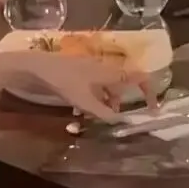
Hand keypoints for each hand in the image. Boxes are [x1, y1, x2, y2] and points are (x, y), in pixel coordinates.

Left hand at [15, 50, 152, 122]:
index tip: (152, 108)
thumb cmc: (63, 81)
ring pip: (107, 85)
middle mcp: (104, 67)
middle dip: (122, 100)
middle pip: (122, 82)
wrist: (36, 67)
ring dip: (107, 101)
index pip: (139, 76)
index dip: (149, 90)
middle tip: (117, 117)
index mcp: (110, 71)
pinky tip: (82, 109)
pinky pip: (94, 85)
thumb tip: (120, 121)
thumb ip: (103, 112)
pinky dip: (94, 97)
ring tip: (97, 116)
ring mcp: (90, 68)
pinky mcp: (78, 71)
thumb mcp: (84, 101)